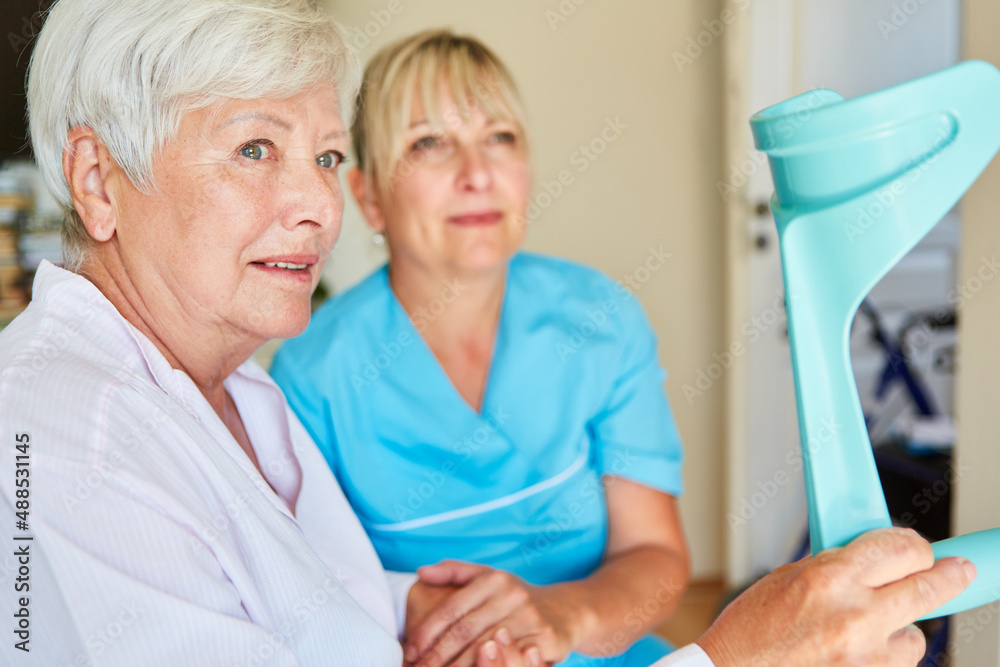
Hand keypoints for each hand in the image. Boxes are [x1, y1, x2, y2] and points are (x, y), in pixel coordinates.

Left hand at [403, 560, 578, 666]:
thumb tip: (420, 572)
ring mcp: (529, 618)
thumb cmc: (517, 597)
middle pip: (464, 631)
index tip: (411, 649)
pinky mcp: (545, 639)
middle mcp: (511, 595)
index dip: (428, 630)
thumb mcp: (489, 577)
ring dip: (456, 666)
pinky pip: (508, 660)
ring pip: (484, 649)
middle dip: (437, 654)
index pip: (452, 608)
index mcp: (493, 580)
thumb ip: (454, 572)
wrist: (566, 611)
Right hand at [698, 528, 975, 666]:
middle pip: (928, 588)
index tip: (921, 550)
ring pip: (916, 635)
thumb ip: (835, 568)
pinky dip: (884, 657)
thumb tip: (875, 562)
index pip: (901, 548)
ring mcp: (866, 656)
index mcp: (829, 578)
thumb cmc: (750, 631)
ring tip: (867, 630)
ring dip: (901, 628)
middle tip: (961, 571)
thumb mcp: (786, 580)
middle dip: (950, 576)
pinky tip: (854, 654)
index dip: (915, 546)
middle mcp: (854, 615)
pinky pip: (897, 665)